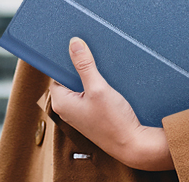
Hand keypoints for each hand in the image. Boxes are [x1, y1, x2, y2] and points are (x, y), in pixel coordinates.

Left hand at [49, 37, 174, 170]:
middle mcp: (67, 108)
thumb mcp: (98, 88)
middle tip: (94, 59)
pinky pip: (89, 95)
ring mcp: (79, 113)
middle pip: (69, 79)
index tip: (77, 50)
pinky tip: (109, 85)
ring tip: (103, 73)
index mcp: (61, 102)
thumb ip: (85, 65)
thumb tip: (74, 43)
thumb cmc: (114, 122)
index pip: (56, 73)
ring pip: (81, 86)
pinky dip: (97, 87)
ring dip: (91, 78)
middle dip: (81, 68)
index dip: (66, 61)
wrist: (132, 144)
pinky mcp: (91, 116)